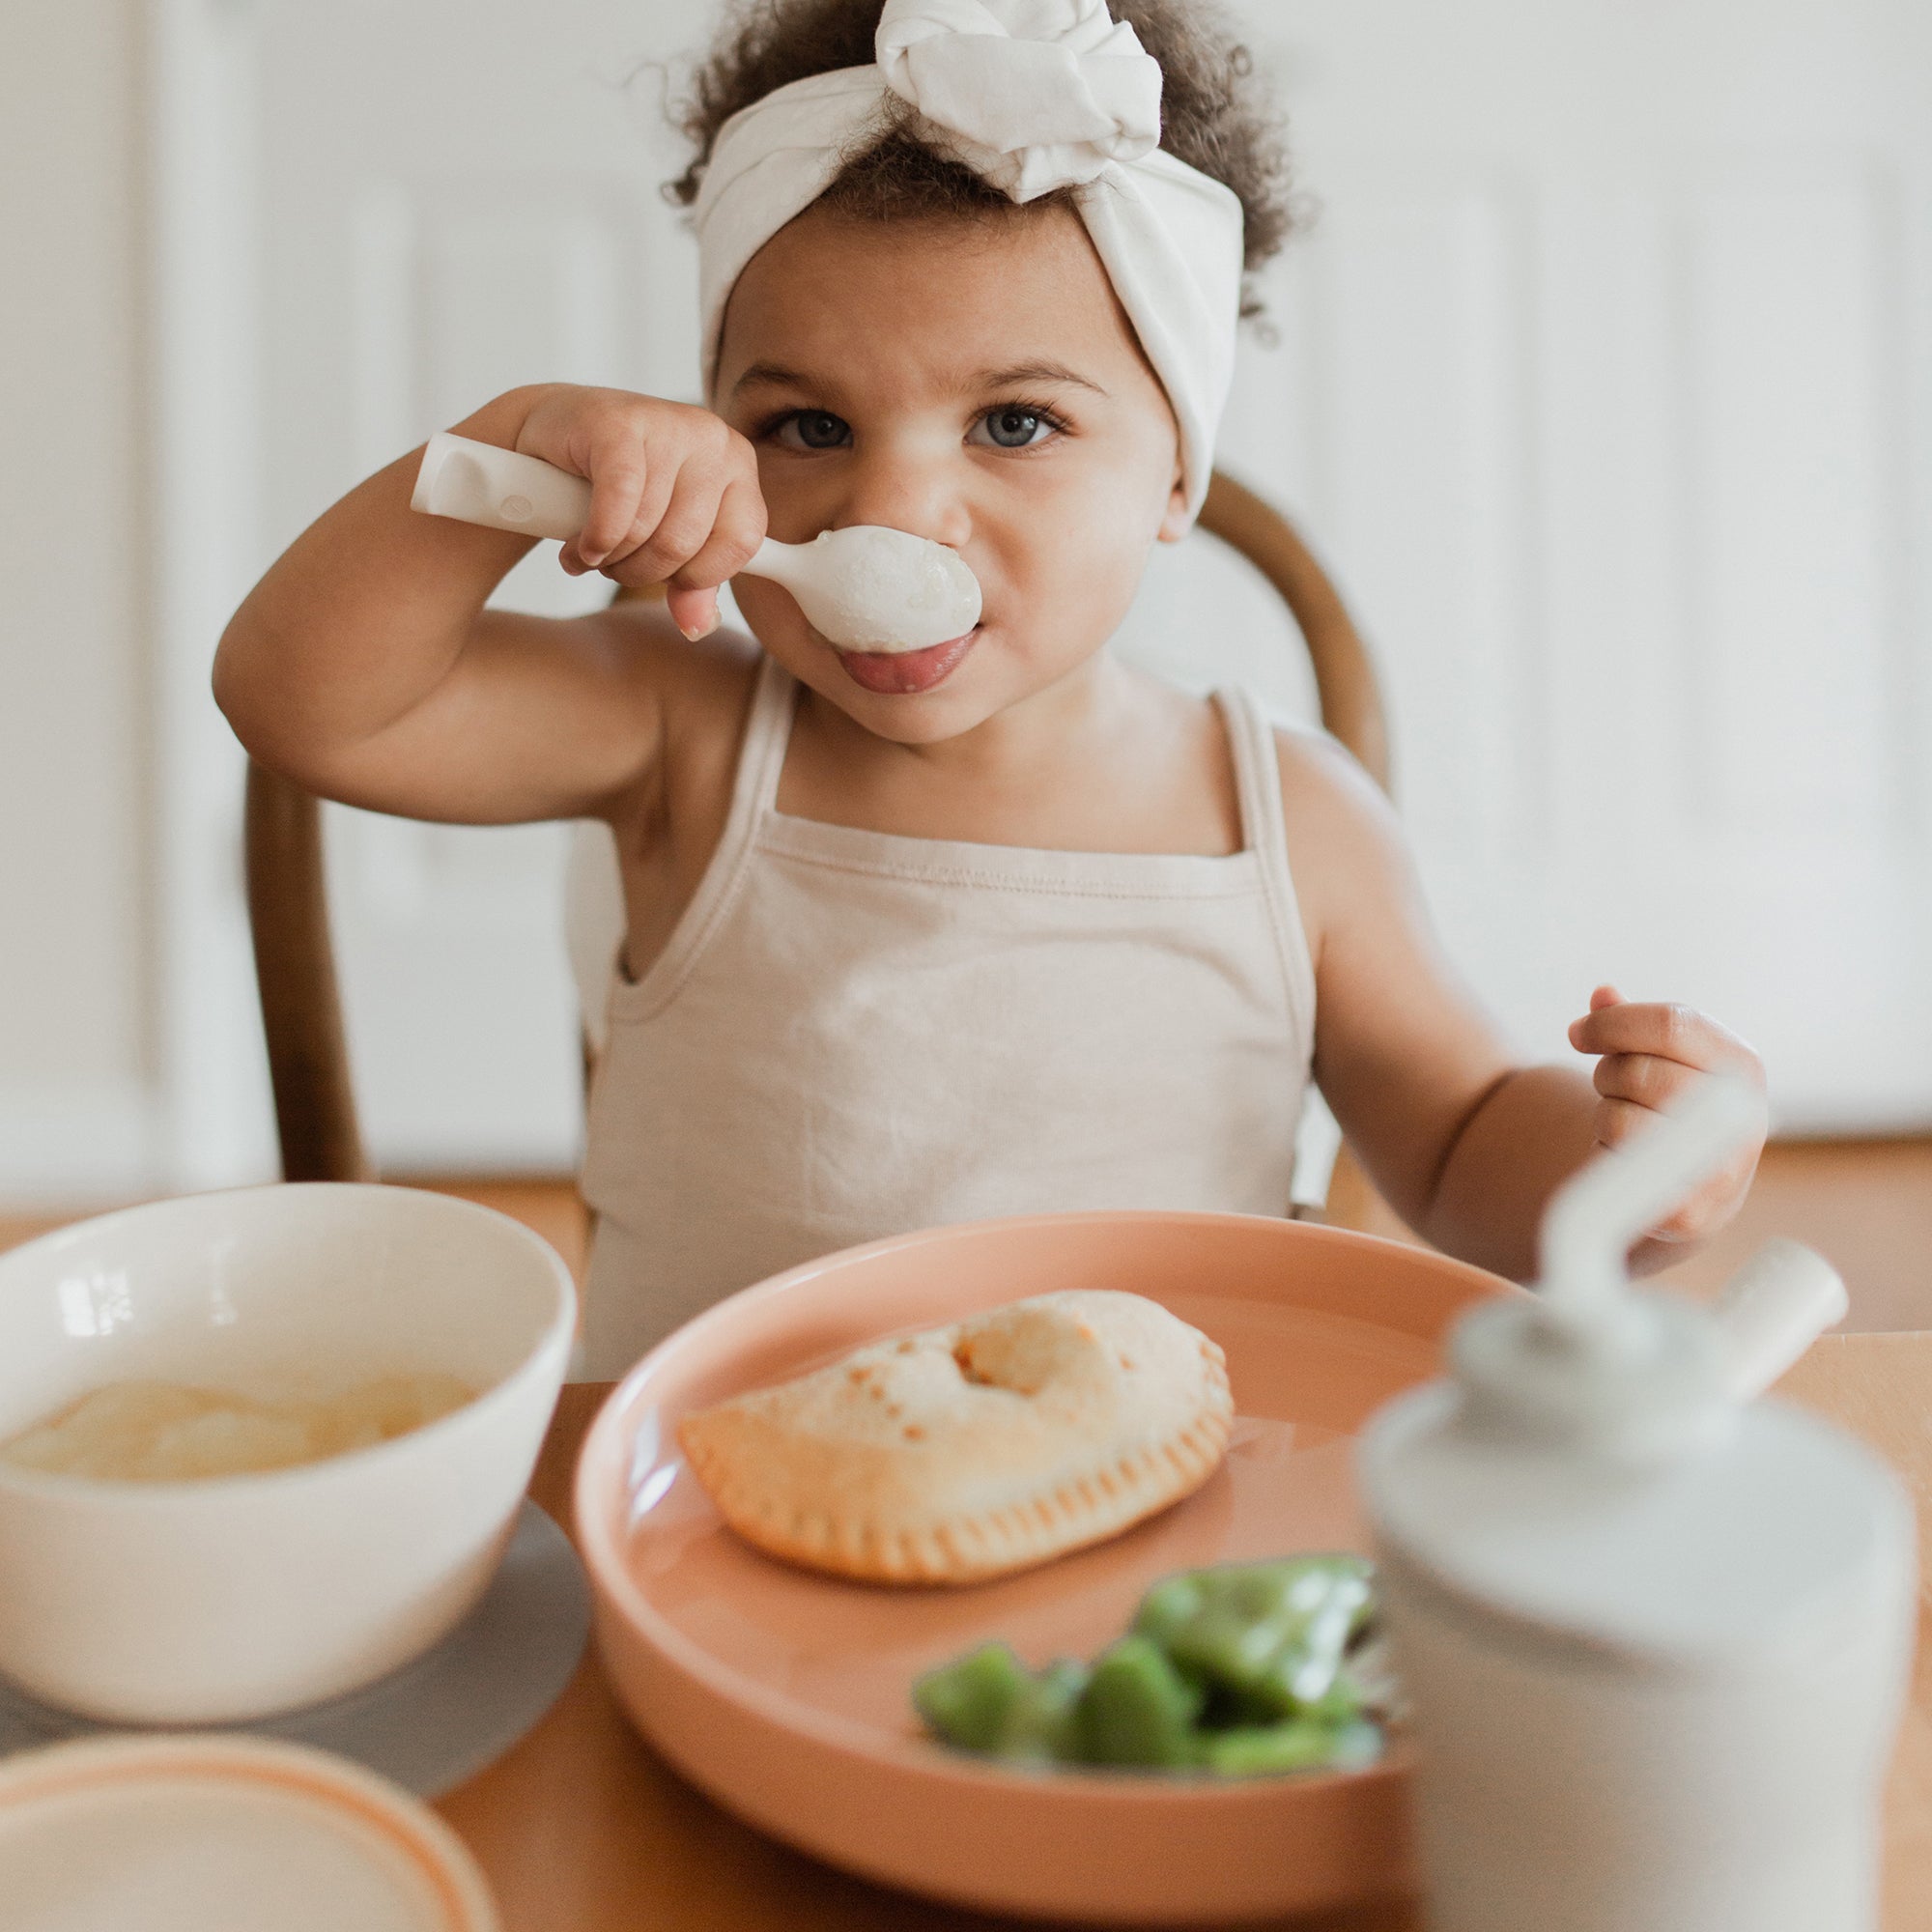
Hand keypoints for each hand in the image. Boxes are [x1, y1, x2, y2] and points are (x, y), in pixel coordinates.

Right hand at [512, 385, 765, 638]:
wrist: (555, 435)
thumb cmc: (618, 487)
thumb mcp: (665, 536)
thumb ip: (691, 582)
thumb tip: (698, 626)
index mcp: (739, 466)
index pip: (742, 543)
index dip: (698, 576)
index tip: (666, 578)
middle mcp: (713, 439)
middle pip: (685, 543)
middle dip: (642, 573)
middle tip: (615, 567)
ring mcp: (667, 425)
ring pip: (647, 528)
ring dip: (611, 560)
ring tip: (593, 553)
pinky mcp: (619, 426)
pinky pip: (618, 504)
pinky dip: (595, 539)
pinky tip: (579, 546)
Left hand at [1566, 985, 1766, 1244]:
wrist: (1699, 1192)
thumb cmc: (1674, 1107)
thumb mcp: (1666, 1057)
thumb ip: (1633, 1024)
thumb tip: (1602, 996)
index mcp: (1741, 1065)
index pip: (1671, 1024)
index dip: (1611, 1023)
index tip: (1578, 1033)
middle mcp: (1743, 1115)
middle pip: (1638, 1071)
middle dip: (1607, 1073)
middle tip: (1610, 1083)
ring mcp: (1722, 1167)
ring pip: (1621, 1119)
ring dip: (1606, 1116)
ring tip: (1626, 1122)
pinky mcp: (1689, 1213)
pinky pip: (1617, 1168)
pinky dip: (1608, 1155)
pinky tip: (1626, 1157)